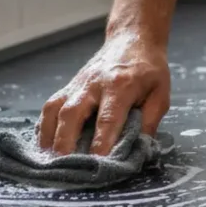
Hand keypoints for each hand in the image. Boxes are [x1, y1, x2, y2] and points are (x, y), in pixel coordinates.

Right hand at [37, 30, 170, 156]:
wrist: (133, 38)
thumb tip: (137, 151)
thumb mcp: (160, 94)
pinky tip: (45, 145)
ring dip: (49, 137)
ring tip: (49, 162)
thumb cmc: (149, 69)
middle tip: (65, 169)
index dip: (100, 145)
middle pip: (71, 114)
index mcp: (120, 85)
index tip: (98, 166)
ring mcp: (78, 84)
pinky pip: (50, 106)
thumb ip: (149, 123)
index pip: (107, 119)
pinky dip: (44, 127)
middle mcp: (94, 84)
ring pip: (54, 109)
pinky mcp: (69, 86)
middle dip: (65, 144)